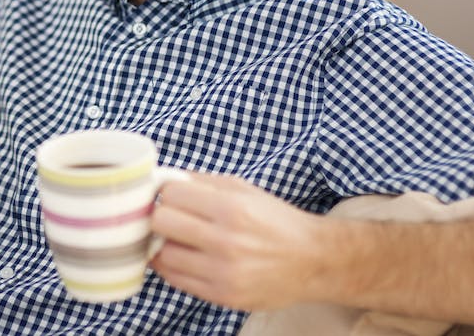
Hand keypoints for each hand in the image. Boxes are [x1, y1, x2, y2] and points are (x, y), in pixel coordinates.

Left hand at [150, 171, 327, 309]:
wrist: (312, 261)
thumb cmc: (275, 220)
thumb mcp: (244, 189)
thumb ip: (202, 182)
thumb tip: (162, 178)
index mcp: (231, 208)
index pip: (171, 194)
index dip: (168, 192)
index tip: (174, 196)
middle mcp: (226, 241)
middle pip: (160, 222)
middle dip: (162, 216)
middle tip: (172, 217)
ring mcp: (223, 272)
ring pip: (163, 254)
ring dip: (165, 243)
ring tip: (178, 239)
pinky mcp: (222, 296)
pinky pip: (175, 280)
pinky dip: (172, 266)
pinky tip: (183, 257)